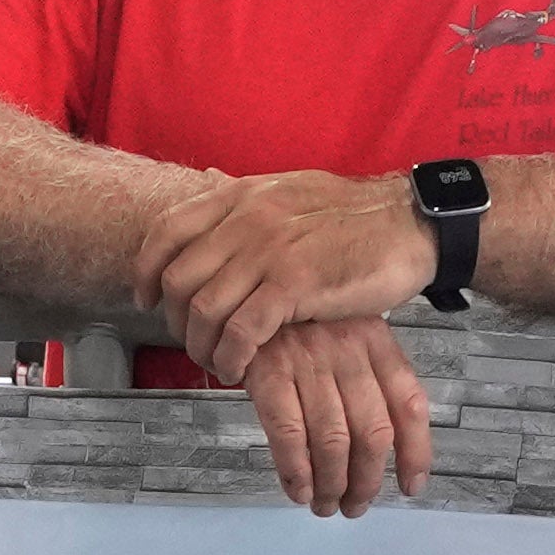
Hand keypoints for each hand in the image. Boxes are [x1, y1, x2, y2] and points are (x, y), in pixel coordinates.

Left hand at [127, 165, 431, 375]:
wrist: (409, 223)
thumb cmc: (355, 216)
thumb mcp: (291, 190)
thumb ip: (249, 200)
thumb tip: (212, 184)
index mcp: (242, 196)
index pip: (167, 231)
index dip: (146, 270)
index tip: (145, 299)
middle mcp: (247, 219)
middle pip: (178, 279)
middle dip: (175, 321)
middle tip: (193, 343)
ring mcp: (269, 251)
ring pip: (204, 310)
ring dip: (202, 347)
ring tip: (217, 363)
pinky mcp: (293, 286)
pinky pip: (240, 331)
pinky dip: (231, 358)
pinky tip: (239, 370)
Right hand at [233, 308, 435, 517]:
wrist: (243, 294)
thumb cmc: (298, 326)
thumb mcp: (345, 337)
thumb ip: (369, 381)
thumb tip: (380, 453)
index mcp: (376, 340)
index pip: (410, 405)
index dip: (415, 453)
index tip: (410, 486)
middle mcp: (348, 349)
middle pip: (372, 433)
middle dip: (365, 481)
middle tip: (355, 505)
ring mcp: (308, 360)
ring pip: (332, 441)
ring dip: (331, 485)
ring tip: (325, 505)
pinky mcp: (269, 372)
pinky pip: (289, 434)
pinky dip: (296, 471)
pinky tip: (299, 490)